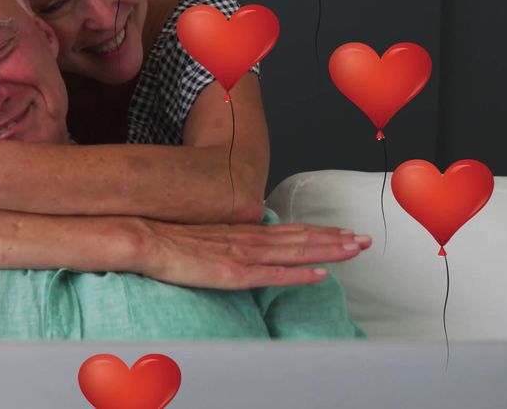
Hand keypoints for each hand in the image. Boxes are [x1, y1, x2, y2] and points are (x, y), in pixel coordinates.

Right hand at [136, 221, 370, 288]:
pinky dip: (299, 274)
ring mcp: (241, 255)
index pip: (287, 231)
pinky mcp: (232, 272)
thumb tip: (236, 244)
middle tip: (365, 239)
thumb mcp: (200, 236)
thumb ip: (222, 241)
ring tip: (355, 249)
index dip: (318, 231)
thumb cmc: (164, 237)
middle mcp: (247, 239)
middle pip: (299, 238)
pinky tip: (320, 274)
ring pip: (294, 252)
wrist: (140, 236)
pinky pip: (272, 274)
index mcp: (240, 232)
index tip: (342, 231)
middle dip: (335, 238)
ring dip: (328, 250)